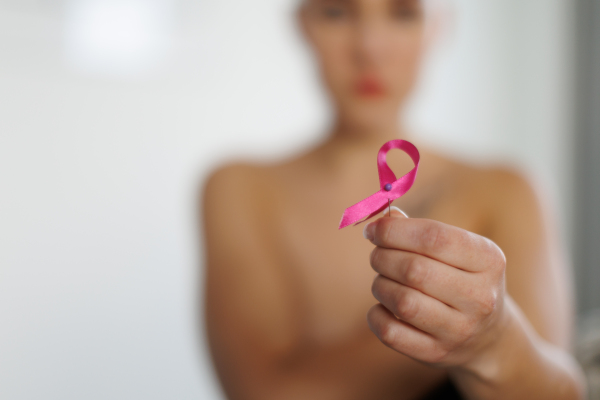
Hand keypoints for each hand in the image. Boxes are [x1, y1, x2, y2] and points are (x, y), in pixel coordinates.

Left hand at [364, 208, 509, 368]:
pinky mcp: (437, 354)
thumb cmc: (461, 279)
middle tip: (377, 255)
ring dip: (380, 284)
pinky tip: (383, 306)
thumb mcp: (456, 250)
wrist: (488, 337)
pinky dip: (376, 315)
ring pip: (402, 301)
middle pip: (414, 269)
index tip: (373, 229)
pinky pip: (390, 332)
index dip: (394, 230)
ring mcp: (460, 330)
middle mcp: (480, 297)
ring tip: (383, 280)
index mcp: (488, 260)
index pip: (435, 237)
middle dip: (383, 257)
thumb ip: (418, 229)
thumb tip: (380, 216)